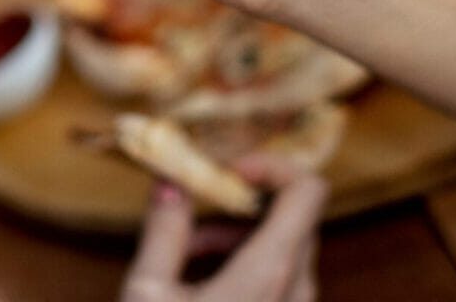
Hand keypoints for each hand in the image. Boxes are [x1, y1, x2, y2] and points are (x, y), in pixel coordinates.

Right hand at [121, 165, 327, 301]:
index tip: (225, 171)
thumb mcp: (146, 294)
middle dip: (242, 206)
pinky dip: (247, 270)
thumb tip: (169, 182)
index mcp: (268, 275)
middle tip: (192, 213)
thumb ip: (163, 230)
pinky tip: (198, 288)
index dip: (272, 165)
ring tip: (184, 255)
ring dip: (240, 240)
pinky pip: (280, 285)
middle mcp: (296, 296)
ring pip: (286, 254)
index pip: (309, 191)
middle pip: (294, 221)